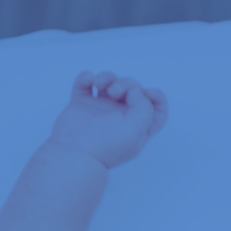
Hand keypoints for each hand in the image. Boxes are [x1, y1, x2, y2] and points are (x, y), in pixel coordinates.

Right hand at [49, 71, 167, 167]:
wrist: (74, 153)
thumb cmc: (106, 146)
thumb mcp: (137, 130)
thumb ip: (145, 107)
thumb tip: (134, 91)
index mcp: (137, 126)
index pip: (156, 109)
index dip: (155, 97)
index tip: (146, 94)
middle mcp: (120, 116)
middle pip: (133, 89)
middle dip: (126, 84)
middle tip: (115, 91)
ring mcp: (100, 109)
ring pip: (110, 83)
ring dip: (107, 77)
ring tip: (98, 83)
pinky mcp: (81, 105)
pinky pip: (85, 84)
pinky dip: (86, 77)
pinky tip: (88, 80)